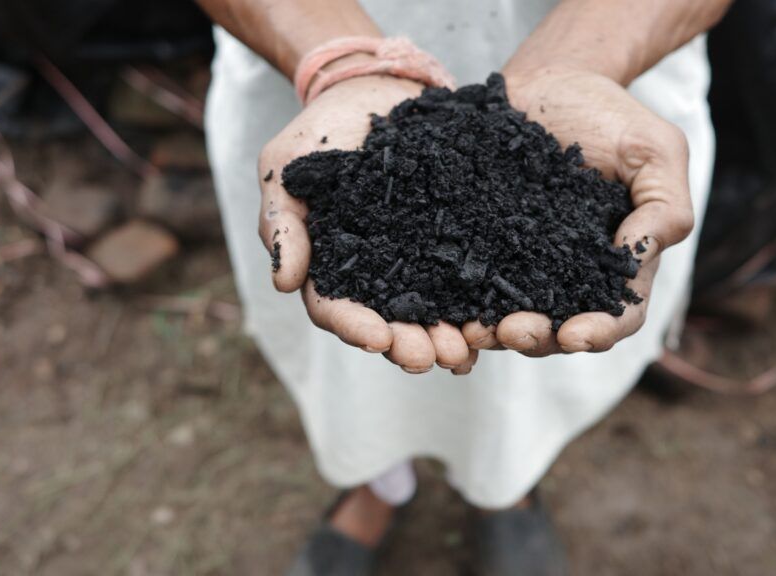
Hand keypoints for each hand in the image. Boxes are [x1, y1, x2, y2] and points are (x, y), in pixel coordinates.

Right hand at [257, 74, 477, 374]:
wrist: (375, 88)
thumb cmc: (320, 131)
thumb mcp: (286, 169)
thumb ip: (282, 223)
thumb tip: (283, 284)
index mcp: (328, 266)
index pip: (333, 308)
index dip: (354, 327)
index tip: (378, 338)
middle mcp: (372, 274)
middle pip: (387, 324)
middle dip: (408, 345)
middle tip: (432, 359)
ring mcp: (414, 260)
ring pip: (429, 313)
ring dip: (446, 339)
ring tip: (465, 353)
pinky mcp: (452, 241)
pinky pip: (467, 280)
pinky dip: (478, 307)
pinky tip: (493, 326)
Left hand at [462, 67, 694, 355]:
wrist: (552, 81)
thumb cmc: (613, 116)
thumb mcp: (655, 152)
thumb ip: (663, 207)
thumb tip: (637, 259)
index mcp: (617, 262)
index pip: (617, 314)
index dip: (599, 332)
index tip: (576, 336)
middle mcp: (570, 274)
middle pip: (558, 329)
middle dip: (538, 338)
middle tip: (513, 331)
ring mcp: (523, 262)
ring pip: (511, 315)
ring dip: (494, 331)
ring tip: (474, 330)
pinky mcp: (484, 243)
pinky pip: (471, 280)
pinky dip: (460, 300)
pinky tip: (446, 304)